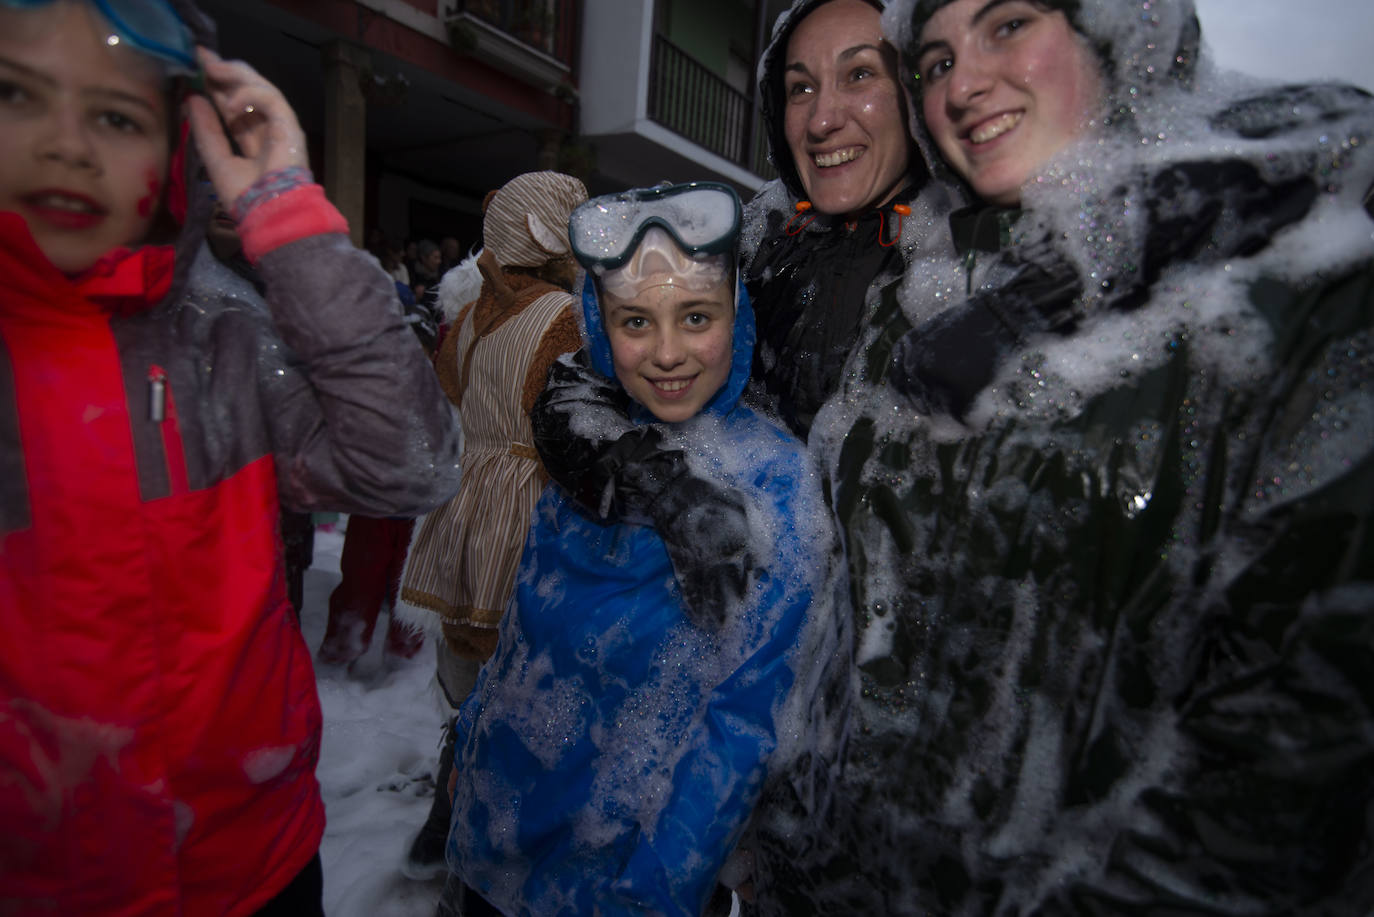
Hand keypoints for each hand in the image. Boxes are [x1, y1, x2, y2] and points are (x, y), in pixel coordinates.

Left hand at [186, 48, 308, 207]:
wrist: (269, 215)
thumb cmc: (246, 197)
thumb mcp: (216, 159)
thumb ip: (206, 130)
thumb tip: (193, 99)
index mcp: (254, 141)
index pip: (236, 107)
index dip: (218, 87)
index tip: (199, 69)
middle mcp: (268, 130)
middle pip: (249, 91)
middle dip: (226, 72)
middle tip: (203, 55)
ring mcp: (281, 127)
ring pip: (262, 88)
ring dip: (236, 75)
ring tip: (212, 69)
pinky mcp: (290, 126)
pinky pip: (271, 99)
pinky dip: (250, 95)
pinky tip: (229, 104)